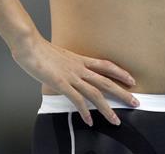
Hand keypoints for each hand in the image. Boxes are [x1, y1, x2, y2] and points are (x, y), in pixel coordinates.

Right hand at [11, 34, 138, 126]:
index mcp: (79, 59)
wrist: (29, 44)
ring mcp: (71, 76)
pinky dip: (84, 111)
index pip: (106, 65)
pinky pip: (77, 100)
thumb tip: (67, 70)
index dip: (120, 72)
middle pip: (106, 81)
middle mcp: (79, 68)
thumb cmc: (39, 49)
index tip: (131, 80)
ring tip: (115, 120)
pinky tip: (89, 120)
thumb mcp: (58, 55)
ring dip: (107, 108)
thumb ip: (66, 64)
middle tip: (135, 102)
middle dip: (122, 93)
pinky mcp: (61, 83)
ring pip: (95, 93)